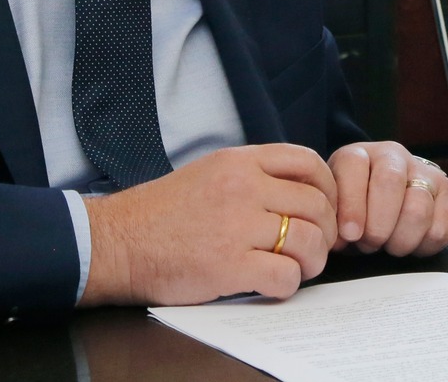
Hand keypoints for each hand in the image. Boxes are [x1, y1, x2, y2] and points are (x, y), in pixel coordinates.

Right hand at [79, 143, 337, 306]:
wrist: (118, 242)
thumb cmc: (163, 212)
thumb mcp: (211, 171)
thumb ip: (254, 173)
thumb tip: (300, 189)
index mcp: (240, 161)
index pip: (308, 162)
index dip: (328, 187)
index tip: (325, 208)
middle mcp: (242, 188)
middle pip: (315, 204)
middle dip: (325, 230)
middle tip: (316, 246)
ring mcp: (236, 226)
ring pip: (308, 240)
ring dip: (312, 260)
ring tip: (300, 268)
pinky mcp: (228, 266)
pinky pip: (284, 276)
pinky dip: (288, 285)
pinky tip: (274, 284)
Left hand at [329, 142, 447, 255]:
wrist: (386, 202)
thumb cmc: (356, 210)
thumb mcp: (335, 209)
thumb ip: (332, 220)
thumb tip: (341, 239)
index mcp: (359, 155)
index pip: (354, 166)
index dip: (352, 204)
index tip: (350, 235)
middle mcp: (394, 156)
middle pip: (390, 182)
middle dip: (378, 226)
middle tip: (370, 244)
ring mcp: (425, 172)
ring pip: (418, 208)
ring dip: (401, 240)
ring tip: (390, 245)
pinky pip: (443, 225)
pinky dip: (425, 245)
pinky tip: (412, 243)